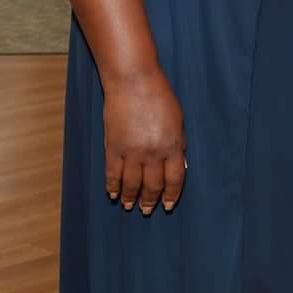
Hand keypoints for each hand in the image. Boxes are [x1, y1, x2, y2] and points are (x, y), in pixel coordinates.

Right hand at [103, 72, 185, 214]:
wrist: (134, 82)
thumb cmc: (160, 97)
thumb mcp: (178, 120)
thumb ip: (179, 144)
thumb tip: (181, 165)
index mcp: (173, 145)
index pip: (175, 178)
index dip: (171, 194)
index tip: (168, 205)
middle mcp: (153, 152)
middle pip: (153, 184)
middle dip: (151, 200)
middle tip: (147, 209)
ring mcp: (132, 151)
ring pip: (132, 183)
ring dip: (131, 197)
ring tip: (129, 206)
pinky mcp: (113, 147)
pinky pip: (113, 173)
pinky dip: (112, 186)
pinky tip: (113, 194)